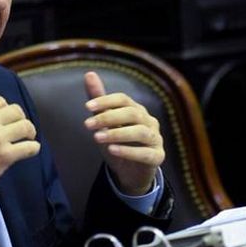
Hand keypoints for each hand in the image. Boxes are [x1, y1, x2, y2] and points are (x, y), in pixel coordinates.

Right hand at [0, 94, 38, 205]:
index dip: (4, 108)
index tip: (4, 117)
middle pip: (16, 111)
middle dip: (19, 118)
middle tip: (18, 127)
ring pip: (26, 126)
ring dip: (29, 131)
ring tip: (28, 137)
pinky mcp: (5, 156)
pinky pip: (29, 147)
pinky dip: (33, 148)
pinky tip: (30, 150)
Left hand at [83, 71, 163, 195]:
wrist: (131, 173)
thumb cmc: (118, 143)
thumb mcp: (106, 123)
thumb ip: (99, 100)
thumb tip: (89, 74)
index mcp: (137, 110)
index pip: (123, 99)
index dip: (106, 100)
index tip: (87, 106)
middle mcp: (149, 121)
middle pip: (132, 113)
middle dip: (108, 117)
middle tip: (87, 125)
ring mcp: (155, 139)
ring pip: (140, 132)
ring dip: (117, 134)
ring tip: (97, 138)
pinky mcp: (157, 156)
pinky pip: (145, 153)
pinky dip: (128, 151)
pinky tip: (111, 150)